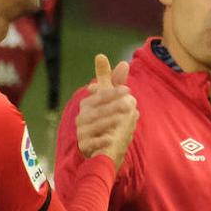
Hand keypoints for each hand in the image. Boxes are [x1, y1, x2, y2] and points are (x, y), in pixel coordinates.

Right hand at [75, 54, 137, 168]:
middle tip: (128, 105)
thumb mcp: (110, 100)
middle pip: (97, 110)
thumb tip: (124, 63)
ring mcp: (82, 131)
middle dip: (113, 106)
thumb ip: (115, 83)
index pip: (100, 95)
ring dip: (107, 121)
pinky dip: (99, 141)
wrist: (101, 147)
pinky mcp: (84, 145)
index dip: (113, 92)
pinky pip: (90, 143)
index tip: (127, 90)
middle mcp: (83, 116)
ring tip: (121, 119)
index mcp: (88, 103)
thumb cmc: (105, 119)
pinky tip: (110, 139)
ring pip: (93, 125)